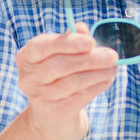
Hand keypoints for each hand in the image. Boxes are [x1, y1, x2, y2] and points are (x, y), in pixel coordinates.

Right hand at [15, 23, 117, 139]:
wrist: (52, 112)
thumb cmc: (59, 73)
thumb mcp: (61, 53)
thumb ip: (71, 39)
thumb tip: (81, 28)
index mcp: (26, 56)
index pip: (43, 46)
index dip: (68, 43)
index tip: (91, 42)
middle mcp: (28, 77)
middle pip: (60, 65)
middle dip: (89, 59)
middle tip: (112, 56)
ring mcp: (39, 97)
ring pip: (73, 82)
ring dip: (97, 74)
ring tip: (113, 67)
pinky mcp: (54, 112)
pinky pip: (80, 96)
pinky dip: (97, 86)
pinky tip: (108, 79)